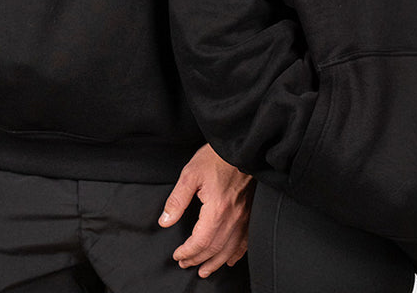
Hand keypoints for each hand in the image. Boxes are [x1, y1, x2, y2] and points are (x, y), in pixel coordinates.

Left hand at [159, 143, 252, 277]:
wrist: (241, 146)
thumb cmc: (217, 157)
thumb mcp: (190, 174)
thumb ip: (177, 200)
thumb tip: (165, 221)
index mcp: (217, 209)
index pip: (200, 242)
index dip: (187, 252)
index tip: (178, 255)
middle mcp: (233, 217)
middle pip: (214, 249)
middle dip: (198, 259)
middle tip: (186, 263)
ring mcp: (245, 217)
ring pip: (230, 249)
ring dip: (216, 262)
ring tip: (205, 270)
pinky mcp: (251, 213)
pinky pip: (245, 241)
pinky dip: (236, 254)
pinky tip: (230, 259)